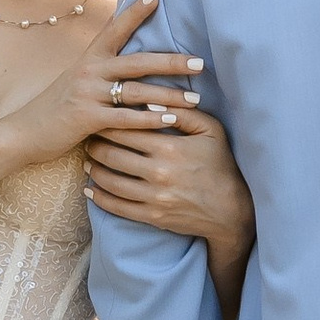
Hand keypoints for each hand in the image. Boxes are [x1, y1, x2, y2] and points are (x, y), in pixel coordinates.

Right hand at [0, 0, 203, 168]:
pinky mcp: (86, 118)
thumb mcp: (78, 81)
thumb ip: (102, 70)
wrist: (23, 133)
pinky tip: (170, 122)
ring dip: (168, 96)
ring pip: (136, 91)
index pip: (115, 28)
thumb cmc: (56, 108)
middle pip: (138, 62)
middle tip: (200, 62)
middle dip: (172, 62)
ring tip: (195, 99)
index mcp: (90, 58)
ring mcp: (88, 94)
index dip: (135, 12)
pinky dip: (149, 120)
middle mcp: (90, 71)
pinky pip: (125, 119)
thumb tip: (129, 60)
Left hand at [85, 91, 255, 318]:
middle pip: (111, 154)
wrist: (231, 209)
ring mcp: (153, 197)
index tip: (100, 116)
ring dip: (93, 168)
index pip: (126, 129)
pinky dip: (99, 197)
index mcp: (169, 147)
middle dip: (95, 144)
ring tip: (87, 159)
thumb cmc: (220, 163)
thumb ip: (182, 112)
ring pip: (109, 180)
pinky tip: (90, 187)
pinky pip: (116, 206)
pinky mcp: (151, 216)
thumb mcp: (210, 130)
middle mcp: (158, 172)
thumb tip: (150, 102)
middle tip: (88, 137)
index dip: (107, 121)